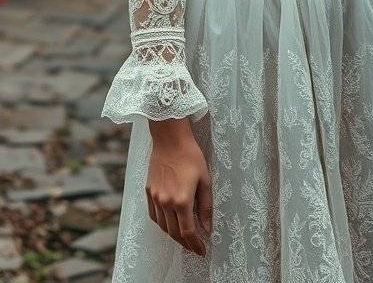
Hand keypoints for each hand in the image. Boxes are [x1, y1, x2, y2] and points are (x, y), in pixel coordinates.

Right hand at [146, 120, 212, 255]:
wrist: (170, 139)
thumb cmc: (191, 156)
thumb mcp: (205, 180)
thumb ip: (205, 206)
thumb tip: (207, 227)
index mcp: (182, 200)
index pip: (188, 232)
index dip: (195, 244)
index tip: (202, 251)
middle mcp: (166, 202)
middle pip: (174, 232)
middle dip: (186, 244)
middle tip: (195, 248)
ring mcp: (155, 197)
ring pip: (163, 226)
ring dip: (173, 235)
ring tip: (184, 238)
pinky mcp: (149, 191)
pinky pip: (154, 215)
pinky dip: (162, 224)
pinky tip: (169, 224)